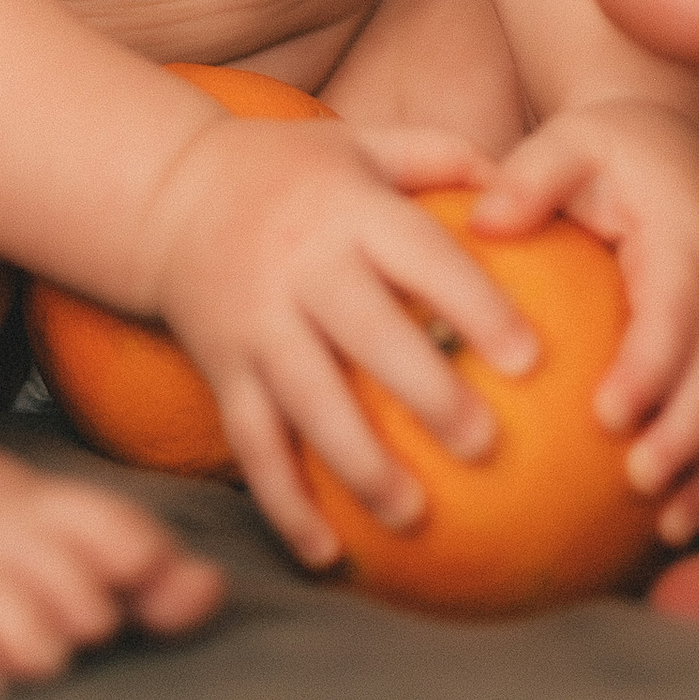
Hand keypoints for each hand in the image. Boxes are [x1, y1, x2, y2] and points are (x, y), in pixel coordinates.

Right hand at [146, 116, 541, 567]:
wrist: (168, 192)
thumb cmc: (291, 171)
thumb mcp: (362, 143)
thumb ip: (440, 157)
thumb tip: (529, 191)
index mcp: (346, 209)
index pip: (419, 256)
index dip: (474, 305)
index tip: (530, 359)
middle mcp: (299, 266)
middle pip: (366, 334)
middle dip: (425, 392)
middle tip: (486, 446)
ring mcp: (255, 322)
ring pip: (307, 401)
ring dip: (359, 464)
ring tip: (416, 515)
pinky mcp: (222, 369)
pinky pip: (251, 443)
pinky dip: (284, 504)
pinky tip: (327, 556)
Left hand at [468, 99, 698, 543]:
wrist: (676, 146)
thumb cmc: (607, 150)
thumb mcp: (567, 141)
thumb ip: (531, 178)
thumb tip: (483, 220)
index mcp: (690, 237)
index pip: (674, 308)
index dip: (651, 363)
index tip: (608, 414)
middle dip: (686, 431)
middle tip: (637, 481)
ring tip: (670, 529)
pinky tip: (677, 523)